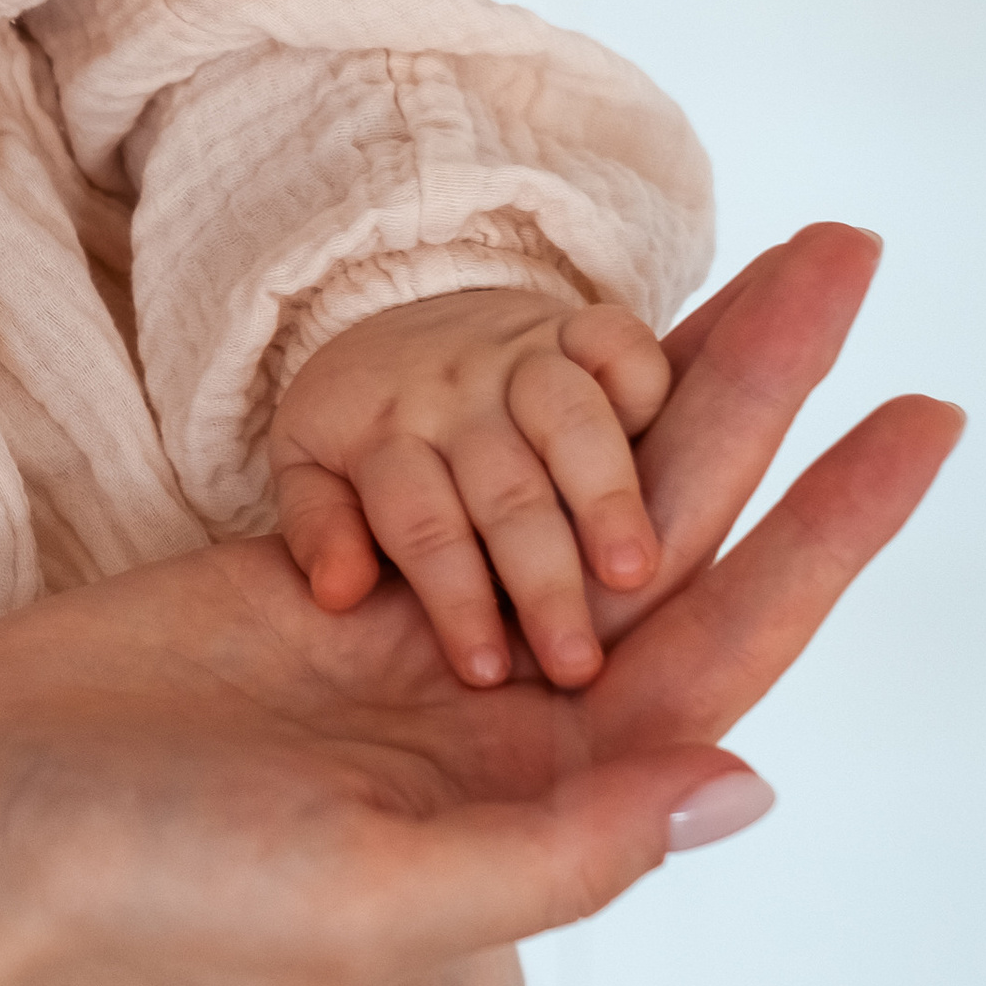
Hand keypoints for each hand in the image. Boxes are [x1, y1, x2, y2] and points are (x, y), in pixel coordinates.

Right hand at [0, 226, 954, 985]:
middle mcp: (492, 722)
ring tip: (747, 278)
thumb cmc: (159, 899)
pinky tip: (562, 340)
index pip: (725, 642)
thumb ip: (560, 844)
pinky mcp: (311, 592)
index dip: (829, 529)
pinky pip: (447, 485)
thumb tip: (744, 776)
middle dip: (761, 397)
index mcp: (533, 802)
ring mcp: (403, 653)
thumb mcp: (380, 897)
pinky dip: (510, 405)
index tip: (925, 414)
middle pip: (667, 529)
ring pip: (566, 488)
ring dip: (655, 381)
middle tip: (853, 261)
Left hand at [272, 284, 673, 690]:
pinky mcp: (574, 324)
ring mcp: (519, 355)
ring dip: (608, 496)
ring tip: (636, 574)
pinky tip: (675, 448)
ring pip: (570, 420)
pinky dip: (645, 381)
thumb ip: (317, 530)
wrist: (396, 310)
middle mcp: (455, 395)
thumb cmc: (363, 426)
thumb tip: (339, 593)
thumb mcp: (310, 470)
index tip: (484, 675)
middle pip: (504, 491)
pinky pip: (618, 340)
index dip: (454, 601)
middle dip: (542, 582)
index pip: (422, 526)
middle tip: (577, 665)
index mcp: (382, 436)